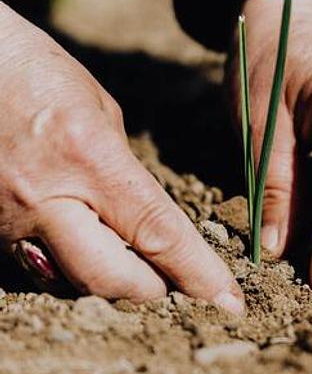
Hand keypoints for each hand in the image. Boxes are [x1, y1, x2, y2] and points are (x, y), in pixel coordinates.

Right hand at [0, 4, 243, 312]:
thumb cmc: (36, 73)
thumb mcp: (99, 111)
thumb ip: (124, 173)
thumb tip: (145, 221)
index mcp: (88, 156)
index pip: (156, 232)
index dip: (197, 273)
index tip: (228, 300)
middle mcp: (46, 197)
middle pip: (110, 279)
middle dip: (151, 290)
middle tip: (174, 285)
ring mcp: (9, 221)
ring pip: (71, 282)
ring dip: (109, 282)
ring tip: (131, 264)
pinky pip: (39, 268)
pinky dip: (69, 267)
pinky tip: (82, 245)